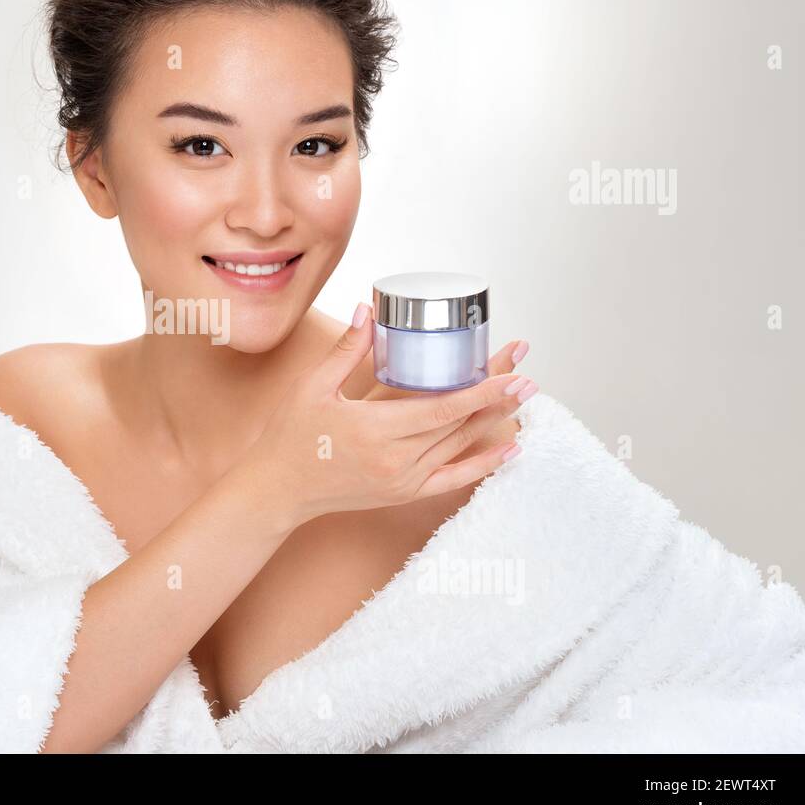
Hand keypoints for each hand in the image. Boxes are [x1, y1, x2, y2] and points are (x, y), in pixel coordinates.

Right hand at [243, 303, 533, 524]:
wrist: (277, 490)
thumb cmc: (290, 437)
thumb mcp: (314, 387)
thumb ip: (347, 349)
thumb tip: (369, 309)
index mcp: (375, 429)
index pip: (443, 408)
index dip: (482, 390)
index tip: (511, 371)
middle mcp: (395, 460)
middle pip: (460, 425)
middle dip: (497, 398)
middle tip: (527, 372)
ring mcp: (402, 481)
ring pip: (460, 448)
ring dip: (494, 422)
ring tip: (522, 397)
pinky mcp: (402, 494)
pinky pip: (452, 480)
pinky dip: (483, 466)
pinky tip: (508, 451)